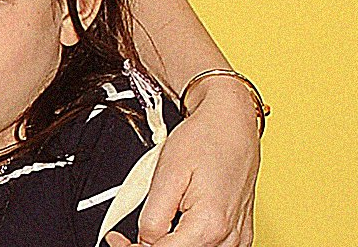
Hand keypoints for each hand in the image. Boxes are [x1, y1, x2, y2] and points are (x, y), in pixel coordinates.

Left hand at [120, 84, 261, 246]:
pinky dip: (192, 242)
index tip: (116, 239)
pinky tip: (177, 229)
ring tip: (153, 228)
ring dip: (172, 244)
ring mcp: (238, 236)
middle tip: (126, 237)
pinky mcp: (241, 232)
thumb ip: (152, 215)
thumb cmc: (204, 139)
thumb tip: (142, 240)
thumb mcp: (166, 174)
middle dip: (150, 246)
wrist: (232, 123)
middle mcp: (228, 235)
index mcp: (209, 224)